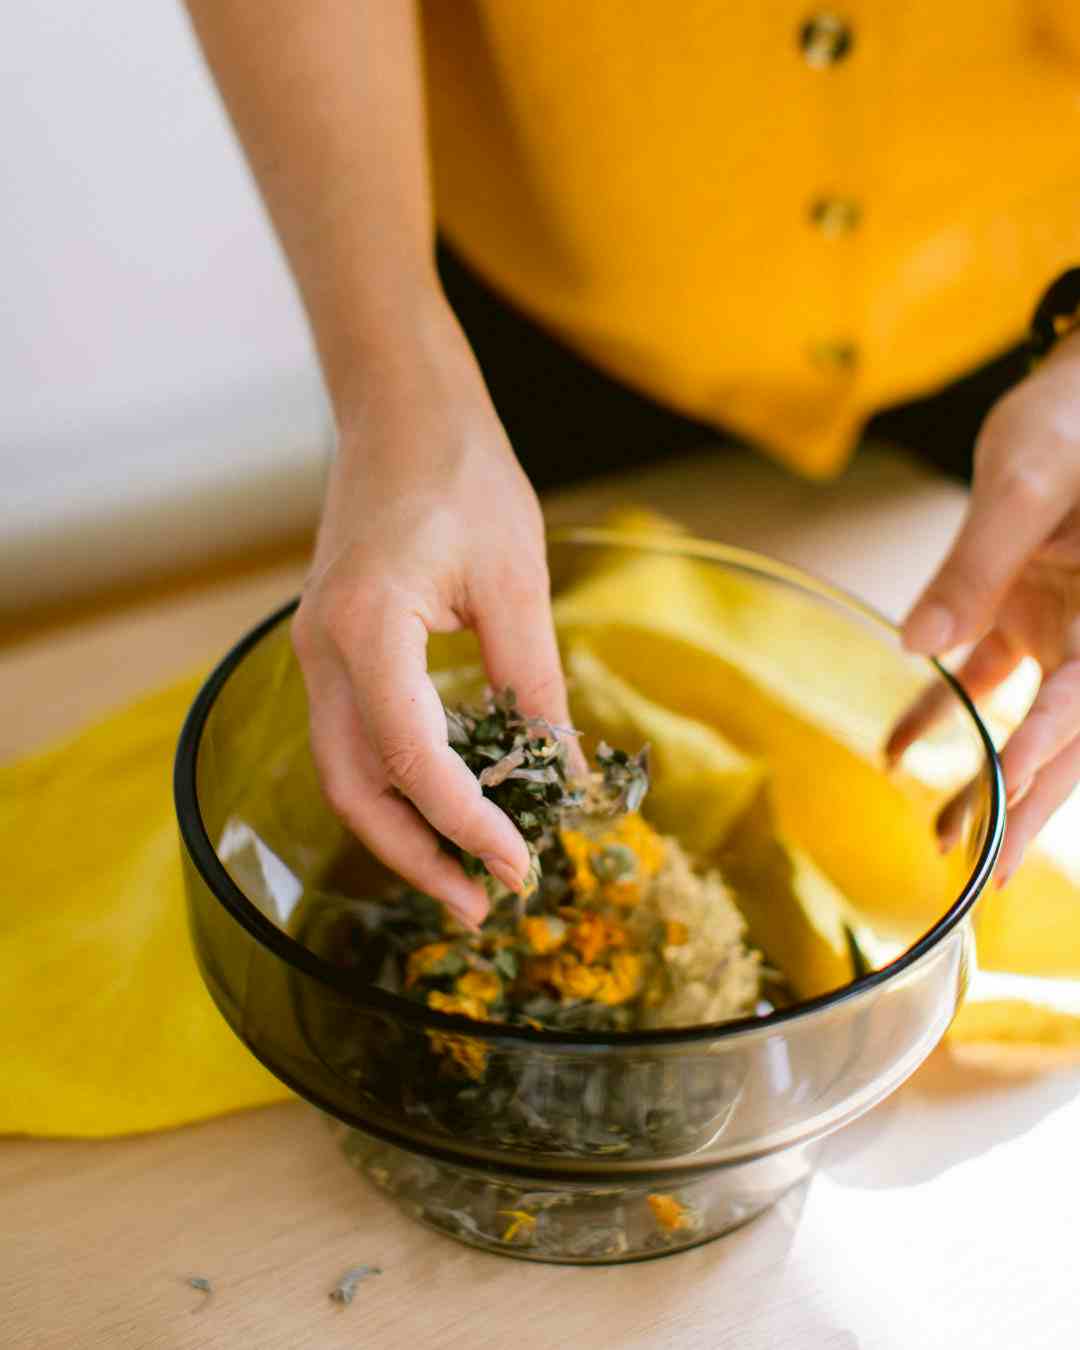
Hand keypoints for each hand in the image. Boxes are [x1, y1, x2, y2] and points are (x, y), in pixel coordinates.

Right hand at [292, 296, 573, 924]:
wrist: (401, 410)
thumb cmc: (463, 473)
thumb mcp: (517, 578)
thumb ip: (534, 682)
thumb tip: (561, 774)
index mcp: (367, 629)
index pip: (411, 760)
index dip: (467, 825)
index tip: (520, 865)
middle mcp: (325, 650)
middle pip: (353, 788)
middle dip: (417, 857)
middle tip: (483, 905)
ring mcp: (318, 650)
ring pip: (344, 772)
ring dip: (401, 831)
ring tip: (465, 874)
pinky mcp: (333, 646)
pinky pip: (352, 738)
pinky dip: (394, 786)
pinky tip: (445, 806)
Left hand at [888, 330, 1079, 882]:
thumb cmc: (1075, 412)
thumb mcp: (1026, 477)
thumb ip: (976, 563)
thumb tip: (916, 644)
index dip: (1054, 741)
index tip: (1012, 788)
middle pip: (1072, 730)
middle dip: (1033, 802)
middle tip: (994, 873)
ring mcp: (1065, 623)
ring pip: (1029, 718)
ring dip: (988, 775)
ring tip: (943, 837)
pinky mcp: (1026, 612)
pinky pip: (985, 675)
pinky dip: (943, 711)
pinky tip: (897, 747)